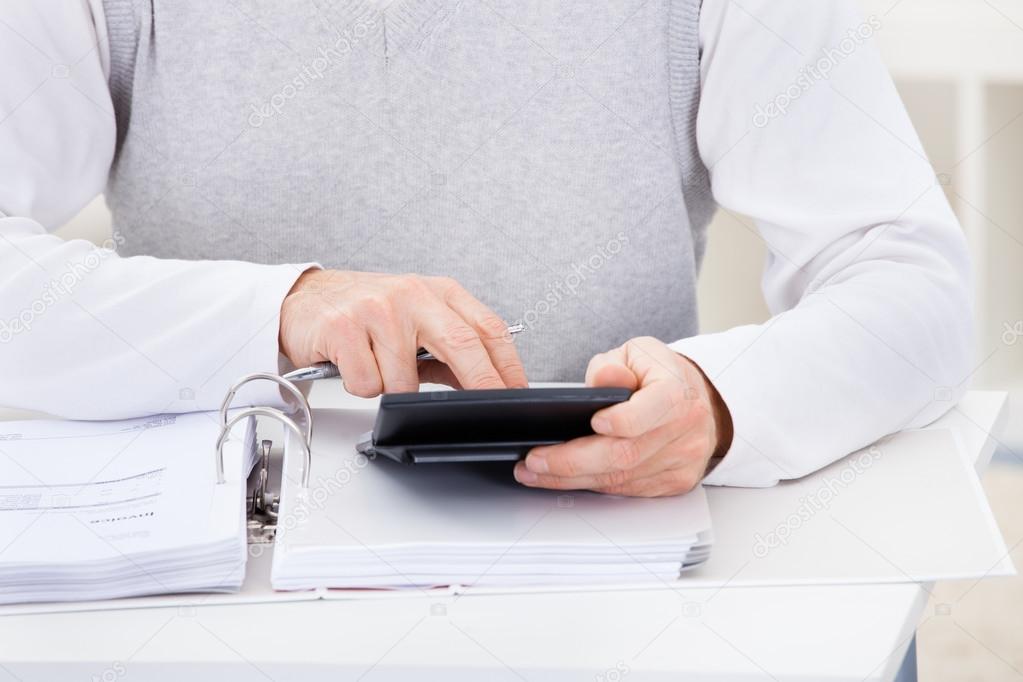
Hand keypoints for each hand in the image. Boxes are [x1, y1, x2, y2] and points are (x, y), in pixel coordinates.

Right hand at [279, 270, 527, 395]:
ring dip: (393, 389)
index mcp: (438, 292)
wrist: (304, 299)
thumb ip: (450, 351)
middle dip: (482, 385)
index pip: (487, 328)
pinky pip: (368, 383)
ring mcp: (378, 310)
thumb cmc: (366, 312)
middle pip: (463, 346)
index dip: (507, 364)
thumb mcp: (416, 322)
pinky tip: (353, 365)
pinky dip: (362, 385)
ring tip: (377, 367)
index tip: (518, 392)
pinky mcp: (344, 328)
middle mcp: (412, 295)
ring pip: (406, 379)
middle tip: (489, 410)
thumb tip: (486, 385)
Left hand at [514, 336, 731, 496]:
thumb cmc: (660, 375)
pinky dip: (593, 484)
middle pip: (625, 455)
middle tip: (535, 460)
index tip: (592, 422)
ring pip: (622, 479)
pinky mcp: (674, 483)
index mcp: (677, 394)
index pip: (649, 413)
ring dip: (573, 479)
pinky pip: (627, 490)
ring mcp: (681, 462)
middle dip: (573, 461)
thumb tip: (604, 379)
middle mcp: (684, 432)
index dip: (620, 421)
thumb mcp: (636, 354)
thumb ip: (613, 366)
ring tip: (535, 472)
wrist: (698, 400)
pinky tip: (565, 479)